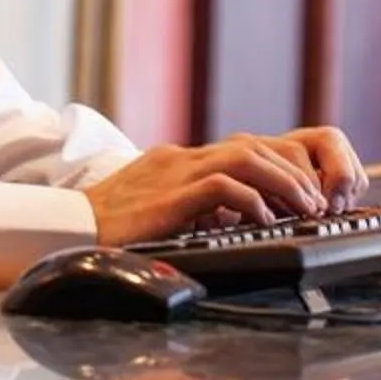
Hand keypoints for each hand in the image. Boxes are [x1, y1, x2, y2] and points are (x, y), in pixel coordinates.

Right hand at [87, 131, 360, 245]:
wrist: (65, 232)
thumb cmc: (107, 233)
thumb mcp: (157, 215)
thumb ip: (188, 211)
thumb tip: (228, 224)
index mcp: (178, 163)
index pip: (242, 149)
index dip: (280, 168)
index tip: (301, 194)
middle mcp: (180, 160)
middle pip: (253, 146)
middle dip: (292, 171)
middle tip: (315, 201)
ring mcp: (174, 174)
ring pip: (246, 158)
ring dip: (283, 182)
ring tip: (304, 207)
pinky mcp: (168, 196)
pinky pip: (221, 186)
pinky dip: (252, 200)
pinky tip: (265, 219)